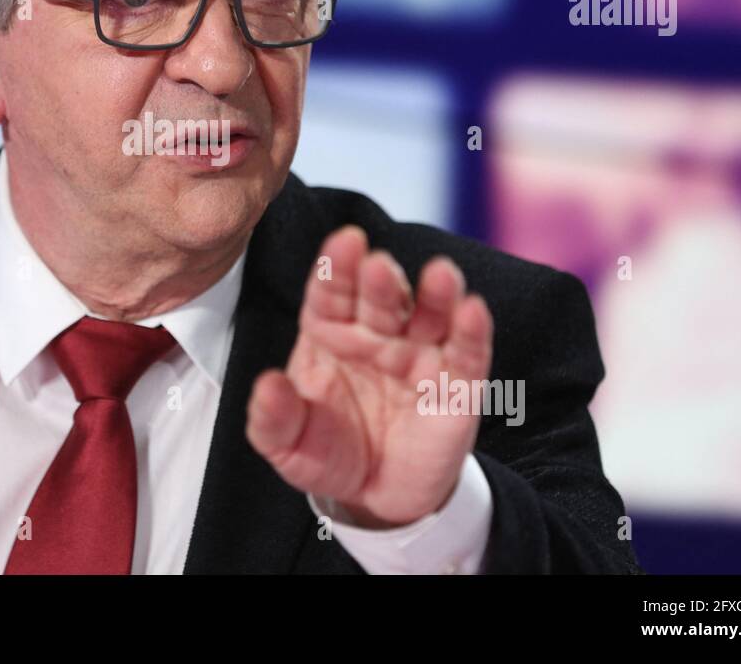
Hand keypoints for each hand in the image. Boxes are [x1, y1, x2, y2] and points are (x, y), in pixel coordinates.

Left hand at [246, 225, 493, 527]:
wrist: (377, 496)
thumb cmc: (327, 454)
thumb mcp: (288, 443)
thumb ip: (273, 416)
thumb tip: (267, 385)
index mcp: (329, 334)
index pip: (330, 293)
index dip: (335, 268)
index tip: (342, 244)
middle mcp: (376, 334)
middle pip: (379, 298)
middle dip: (379, 279)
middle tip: (377, 264)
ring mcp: (419, 354)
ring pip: (430, 314)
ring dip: (436, 293)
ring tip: (440, 274)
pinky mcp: (458, 384)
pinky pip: (467, 352)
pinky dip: (472, 330)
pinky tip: (472, 309)